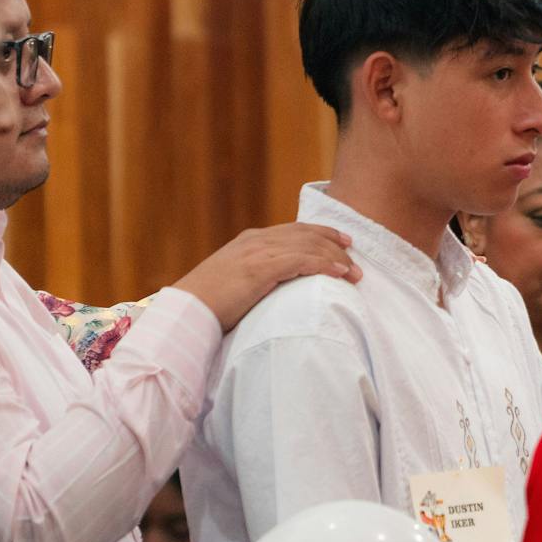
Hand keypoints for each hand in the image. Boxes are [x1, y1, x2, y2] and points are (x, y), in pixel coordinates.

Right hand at [173, 223, 359, 330]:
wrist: (186, 311)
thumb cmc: (209, 304)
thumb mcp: (235, 281)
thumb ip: (256, 275)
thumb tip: (277, 286)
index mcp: (250, 241)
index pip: (295, 229)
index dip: (323, 233)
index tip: (344, 242)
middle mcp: (257, 241)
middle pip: (307, 234)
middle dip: (335, 245)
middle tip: (355, 260)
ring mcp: (258, 253)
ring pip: (309, 246)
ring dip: (336, 258)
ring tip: (354, 273)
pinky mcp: (260, 269)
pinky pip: (302, 261)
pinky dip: (325, 265)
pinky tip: (340, 273)